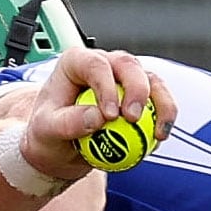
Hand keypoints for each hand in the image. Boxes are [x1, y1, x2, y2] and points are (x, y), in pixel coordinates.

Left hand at [21, 47, 175, 182]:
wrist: (59, 148)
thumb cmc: (48, 133)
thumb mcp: (47, 130)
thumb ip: (68, 122)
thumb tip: (97, 118)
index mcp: (75, 63)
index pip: (95, 65)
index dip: (106, 86)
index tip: (110, 115)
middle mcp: (103, 64)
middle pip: (128, 65)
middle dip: (137, 89)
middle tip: (133, 119)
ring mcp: (123, 79)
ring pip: (151, 80)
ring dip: (161, 104)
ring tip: (158, 133)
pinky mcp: (138, 97)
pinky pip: (159, 103)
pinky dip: (163, 119)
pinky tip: (160, 140)